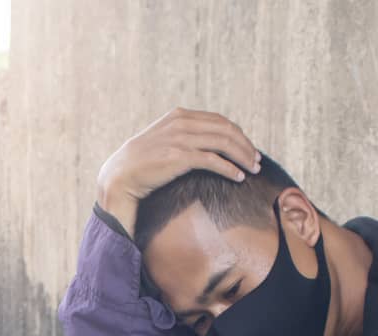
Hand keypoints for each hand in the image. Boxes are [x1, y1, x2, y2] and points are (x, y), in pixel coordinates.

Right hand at [96, 108, 261, 237]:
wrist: (120, 177)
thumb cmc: (142, 164)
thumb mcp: (163, 141)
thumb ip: (182, 136)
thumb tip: (204, 144)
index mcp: (179, 115)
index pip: (219, 121)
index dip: (238, 135)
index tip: (249, 149)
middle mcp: (181, 123)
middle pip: (226, 129)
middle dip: (246, 145)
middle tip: (257, 161)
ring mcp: (180, 138)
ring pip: (223, 143)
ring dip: (243, 156)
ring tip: (253, 170)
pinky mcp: (180, 157)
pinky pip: (214, 161)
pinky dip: (230, 169)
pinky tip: (238, 177)